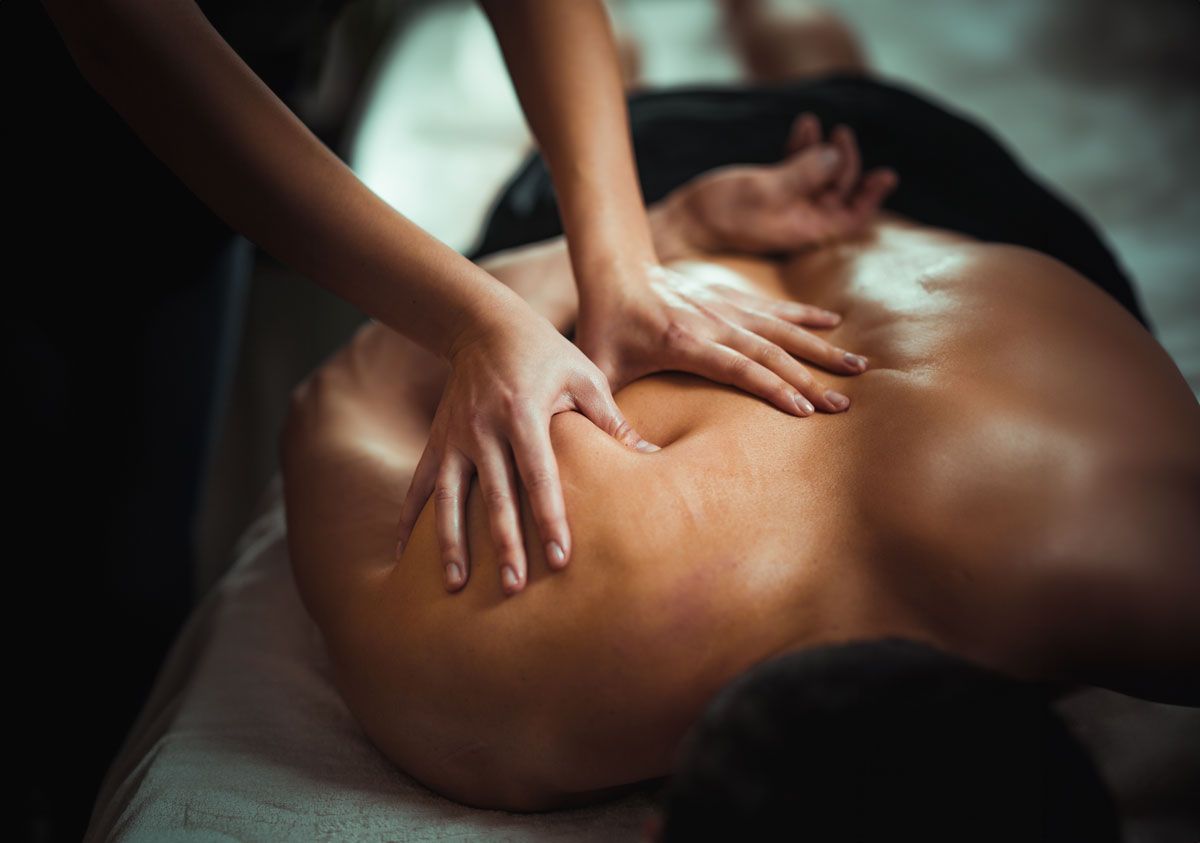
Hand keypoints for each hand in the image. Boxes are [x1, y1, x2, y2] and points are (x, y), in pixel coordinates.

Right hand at [396, 299, 656, 595]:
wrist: (484, 325)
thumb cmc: (546, 353)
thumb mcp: (584, 376)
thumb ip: (612, 420)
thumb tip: (653, 457)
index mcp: (523, 413)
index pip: (538, 475)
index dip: (549, 518)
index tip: (559, 559)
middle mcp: (483, 429)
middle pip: (494, 496)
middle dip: (504, 544)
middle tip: (512, 590)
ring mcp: (454, 437)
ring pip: (448, 498)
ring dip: (451, 544)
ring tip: (453, 586)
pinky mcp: (436, 441)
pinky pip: (418, 486)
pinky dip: (409, 521)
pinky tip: (404, 557)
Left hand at [576, 262, 867, 415]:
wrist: (617, 271)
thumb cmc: (606, 326)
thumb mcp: (601, 369)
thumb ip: (605, 410)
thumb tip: (622, 456)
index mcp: (683, 342)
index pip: (736, 368)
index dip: (771, 388)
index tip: (804, 410)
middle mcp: (711, 322)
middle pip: (769, 352)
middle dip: (810, 379)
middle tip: (844, 404)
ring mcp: (725, 307)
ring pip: (781, 329)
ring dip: (820, 348)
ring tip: (858, 366)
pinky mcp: (730, 297)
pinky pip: (774, 308)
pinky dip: (805, 315)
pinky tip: (835, 323)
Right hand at [652, 113, 897, 259]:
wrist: (686, 221)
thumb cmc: (723, 211)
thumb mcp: (767, 189)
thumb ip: (804, 173)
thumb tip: (837, 156)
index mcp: (806, 229)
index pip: (852, 217)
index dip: (871, 197)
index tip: (886, 175)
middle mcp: (800, 219)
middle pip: (838, 191)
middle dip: (844, 162)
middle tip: (842, 135)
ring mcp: (786, 205)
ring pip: (818, 176)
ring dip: (824, 151)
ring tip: (820, 126)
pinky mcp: (770, 191)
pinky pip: (796, 168)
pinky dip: (802, 148)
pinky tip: (804, 126)